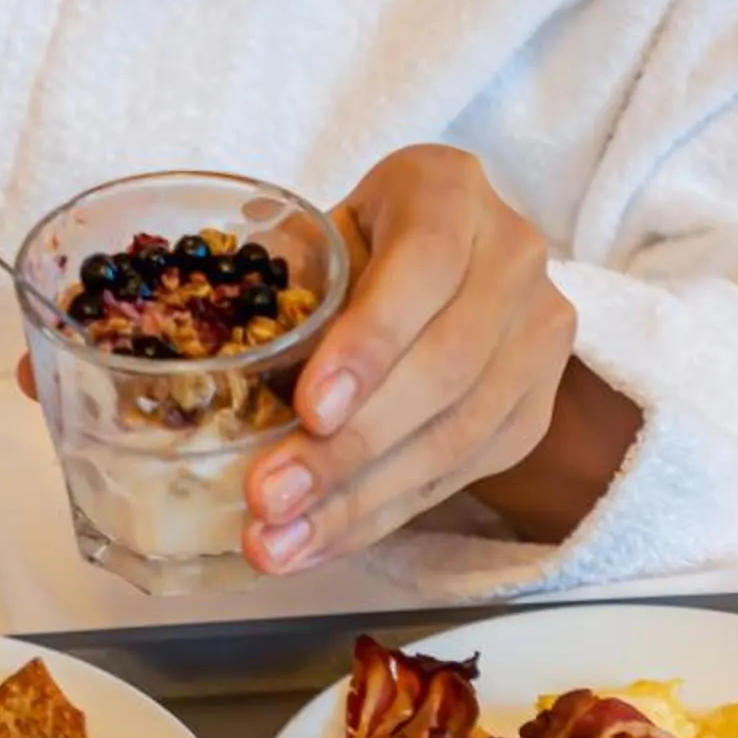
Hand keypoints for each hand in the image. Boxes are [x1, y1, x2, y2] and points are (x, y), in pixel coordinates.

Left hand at [243, 146, 579, 573]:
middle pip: (443, 369)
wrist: (460, 270)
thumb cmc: (368, 245)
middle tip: (271, 498)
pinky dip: (381, 515)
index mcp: (450, 194)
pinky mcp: (532, 410)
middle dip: (349, 448)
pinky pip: (457, 475)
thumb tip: (201, 376)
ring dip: (359, 500)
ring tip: (281, 543)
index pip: (423, 268)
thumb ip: (286, 287)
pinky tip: (320, 543)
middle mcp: (512, 259)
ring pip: (454, 437)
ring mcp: (536, 339)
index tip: (309, 410)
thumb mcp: (324, 237)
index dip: (368, 346)